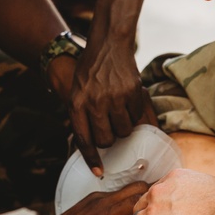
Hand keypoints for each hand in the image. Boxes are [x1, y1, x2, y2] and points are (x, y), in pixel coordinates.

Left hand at [67, 38, 156, 175]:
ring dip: (124, 127)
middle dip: (109, 139)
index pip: (83, 139)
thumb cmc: (90, 69)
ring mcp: (115, 97)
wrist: (108, 43)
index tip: (99, 172)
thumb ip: (81, 115)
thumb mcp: (77, 90)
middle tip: (110, 129)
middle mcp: (95, 102)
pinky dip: (135, 114)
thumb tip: (88, 144)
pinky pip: (137, 117)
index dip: (91, 158)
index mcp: (77, 103)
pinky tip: (128, 101)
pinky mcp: (133, 92)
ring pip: (124, 131)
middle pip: (106, 140)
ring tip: (120, 113)